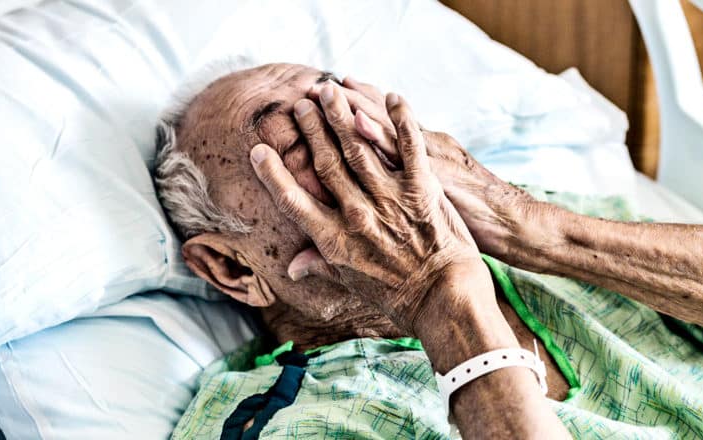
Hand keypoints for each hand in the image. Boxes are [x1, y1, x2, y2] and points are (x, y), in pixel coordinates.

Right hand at [249, 84, 484, 334]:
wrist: (443, 299)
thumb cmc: (396, 295)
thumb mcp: (351, 283)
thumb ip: (320, 264)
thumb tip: (291, 267)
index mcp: (333, 240)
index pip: (293, 201)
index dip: (273, 174)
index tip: (259, 150)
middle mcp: (356, 215)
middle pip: (326, 163)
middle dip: (312, 130)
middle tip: (301, 104)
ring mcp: (389, 200)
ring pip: (359, 149)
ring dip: (342, 116)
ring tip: (330, 91)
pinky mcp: (421, 190)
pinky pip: (409, 147)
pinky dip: (402, 120)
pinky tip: (393, 97)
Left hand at [329, 77, 536, 261]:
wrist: (510, 224)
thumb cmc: (474, 211)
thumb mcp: (442, 185)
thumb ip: (417, 173)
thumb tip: (392, 164)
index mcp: (422, 152)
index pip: (385, 122)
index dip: (359, 102)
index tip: (335, 86)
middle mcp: (422, 149)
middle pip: (378, 122)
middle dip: (347, 104)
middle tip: (319, 86)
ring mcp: (427, 162)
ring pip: (385, 131)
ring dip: (354, 111)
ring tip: (330, 92)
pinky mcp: (434, 181)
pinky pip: (403, 156)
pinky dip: (382, 137)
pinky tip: (360, 123)